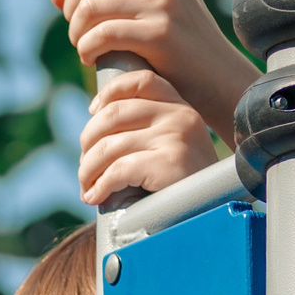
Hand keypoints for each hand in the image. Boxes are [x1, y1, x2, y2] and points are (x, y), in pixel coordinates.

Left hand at [50, 0, 257, 141]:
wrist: (218, 78)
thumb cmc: (176, 46)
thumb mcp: (145, 9)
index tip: (79, 1)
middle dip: (71, 8)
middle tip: (79, 32)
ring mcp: (163, 0)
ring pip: (88, 7)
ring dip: (76, 34)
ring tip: (86, 49)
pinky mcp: (159, 33)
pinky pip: (99, 35)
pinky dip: (86, 50)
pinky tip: (94, 60)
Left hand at [77, 69, 220, 205]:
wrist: (210, 213)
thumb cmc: (179, 185)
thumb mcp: (167, 145)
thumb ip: (142, 129)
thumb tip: (92, 125)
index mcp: (179, 106)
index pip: (139, 81)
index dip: (108, 93)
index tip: (92, 113)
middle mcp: (180, 115)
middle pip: (113, 114)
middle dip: (87, 142)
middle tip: (85, 168)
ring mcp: (176, 137)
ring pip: (109, 145)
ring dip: (87, 170)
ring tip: (87, 188)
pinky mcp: (169, 163)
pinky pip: (117, 170)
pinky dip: (99, 187)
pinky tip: (96, 196)